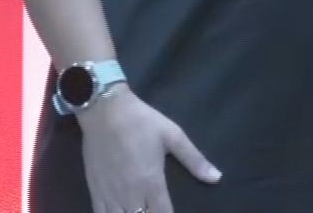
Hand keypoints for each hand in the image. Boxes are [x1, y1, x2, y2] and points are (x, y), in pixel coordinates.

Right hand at [78, 87, 220, 212]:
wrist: (105, 110)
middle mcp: (131, 194)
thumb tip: (217, 178)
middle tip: (156, 209)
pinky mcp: (95, 190)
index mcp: (152, 183)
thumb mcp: (173, 136)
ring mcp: (110, 194)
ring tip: (140, 212)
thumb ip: (194, 160)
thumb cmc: (141, 122)